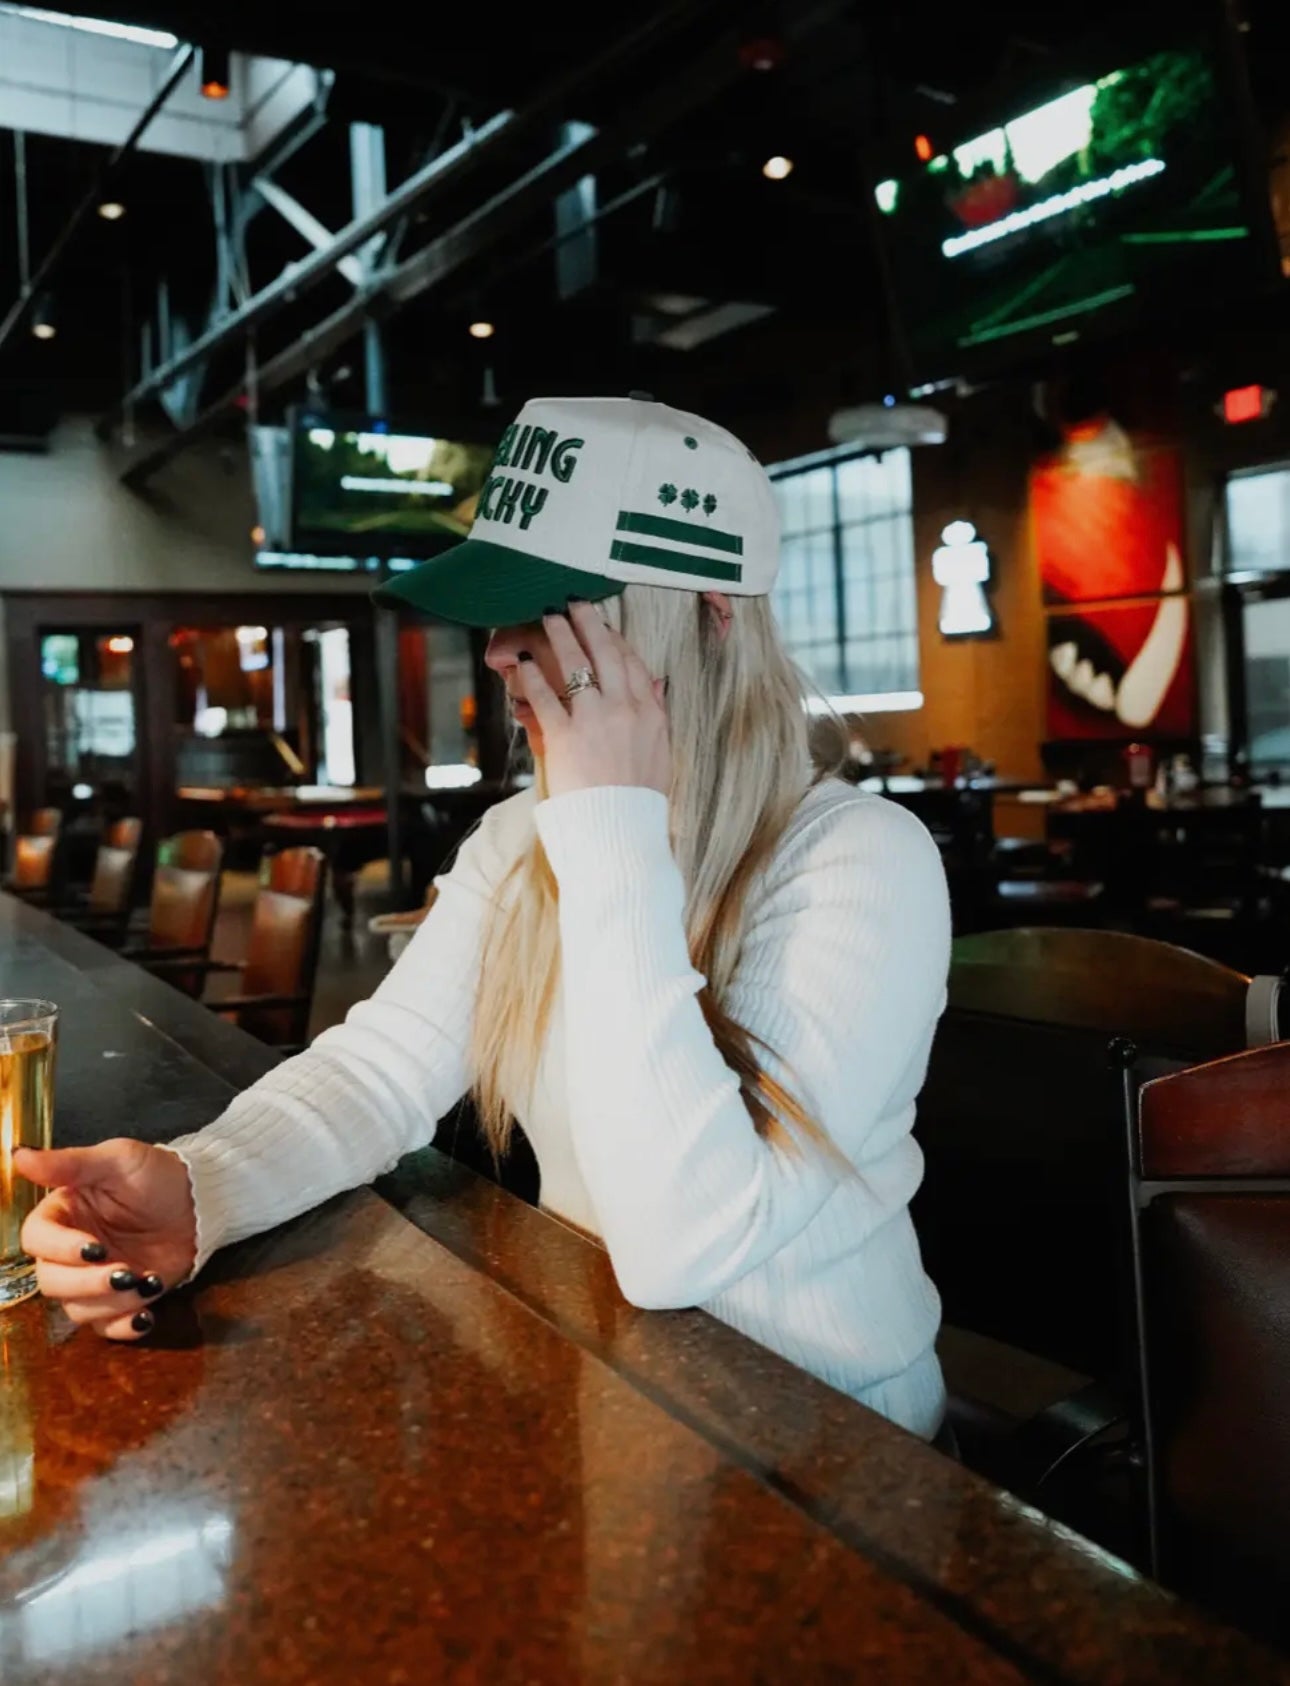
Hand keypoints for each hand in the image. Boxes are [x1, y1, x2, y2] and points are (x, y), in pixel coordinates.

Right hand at [15, 1139, 197, 1340]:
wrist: (200, 1201)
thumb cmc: (156, 1174)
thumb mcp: (117, 1160)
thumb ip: (69, 1163)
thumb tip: (19, 1155)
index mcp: (62, 1214)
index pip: (36, 1239)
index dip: (59, 1249)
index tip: (94, 1248)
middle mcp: (68, 1251)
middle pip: (51, 1282)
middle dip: (87, 1283)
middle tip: (126, 1271)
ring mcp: (93, 1279)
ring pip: (77, 1308)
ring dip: (111, 1302)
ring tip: (147, 1282)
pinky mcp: (119, 1300)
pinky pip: (107, 1328)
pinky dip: (123, 1328)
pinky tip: (146, 1316)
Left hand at [517, 601, 670, 799]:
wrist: (620, 829)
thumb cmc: (639, 797)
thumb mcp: (660, 752)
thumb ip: (657, 713)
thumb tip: (658, 684)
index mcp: (650, 713)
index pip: (633, 663)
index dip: (616, 639)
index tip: (604, 625)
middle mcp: (624, 709)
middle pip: (605, 652)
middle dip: (589, 622)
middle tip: (574, 602)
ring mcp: (595, 720)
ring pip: (576, 665)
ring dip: (560, 636)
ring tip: (548, 617)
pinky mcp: (565, 736)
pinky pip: (545, 697)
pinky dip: (533, 677)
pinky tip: (523, 664)